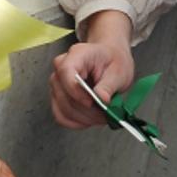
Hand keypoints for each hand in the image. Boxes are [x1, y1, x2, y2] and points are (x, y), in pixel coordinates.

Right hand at [50, 11, 134, 128]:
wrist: (110, 59)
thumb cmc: (113, 61)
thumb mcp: (118, 71)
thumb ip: (108, 86)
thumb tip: (102, 99)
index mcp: (77, 54)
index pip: (66, 72)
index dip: (77, 91)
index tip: (92, 102)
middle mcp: (62, 67)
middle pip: (64, 95)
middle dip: (86, 110)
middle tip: (106, 115)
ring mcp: (58, 82)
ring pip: (62, 108)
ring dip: (83, 118)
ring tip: (101, 117)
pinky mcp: (58, 96)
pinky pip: (61, 115)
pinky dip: (76, 122)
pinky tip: (90, 120)